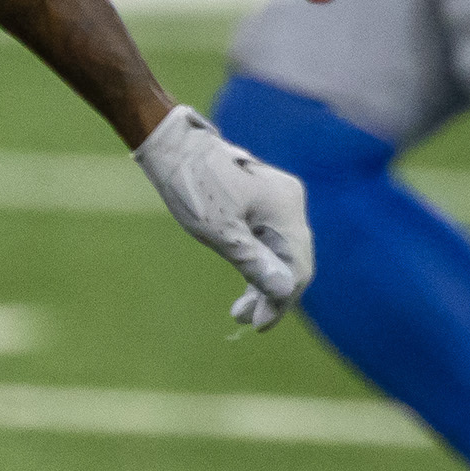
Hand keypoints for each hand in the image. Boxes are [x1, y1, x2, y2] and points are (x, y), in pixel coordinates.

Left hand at [131, 104, 312, 328]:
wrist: (172, 145)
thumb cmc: (192, 186)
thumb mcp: (220, 232)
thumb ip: (254, 263)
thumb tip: (285, 293)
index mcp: (286, 208)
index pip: (297, 267)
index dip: (281, 301)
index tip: (258, 326)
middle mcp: (290, 201)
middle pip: (292, 260)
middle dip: (272, 293)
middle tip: (246, 321)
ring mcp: (278, 198)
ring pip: (281, 250)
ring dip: (263, 280)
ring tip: (239, 311)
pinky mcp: (264, 198)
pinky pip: (270, 238)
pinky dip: (259, 261)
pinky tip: (245, 281)